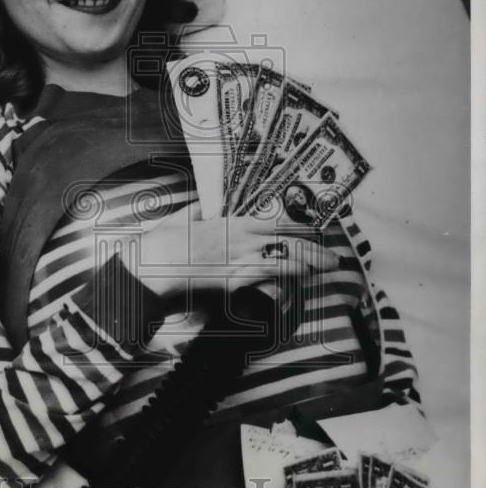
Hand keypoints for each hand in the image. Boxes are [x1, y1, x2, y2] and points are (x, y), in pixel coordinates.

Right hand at [129, 203, 338, 299]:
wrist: (155, 265)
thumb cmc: (166, 242)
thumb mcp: (184, 218)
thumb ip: (199, 211)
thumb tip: (206, 206)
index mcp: (232, 222)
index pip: (275, 221)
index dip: (299, 225)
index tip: (313, 230)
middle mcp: (242, 240)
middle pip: (287, 241)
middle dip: (313, 248)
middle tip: (331, 256)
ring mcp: (240, 260)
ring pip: (285, 259)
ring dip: (309, 263)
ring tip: (324, 268)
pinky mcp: (235, 281)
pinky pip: (270, 277)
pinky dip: (288, 278)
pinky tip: (302, 280)